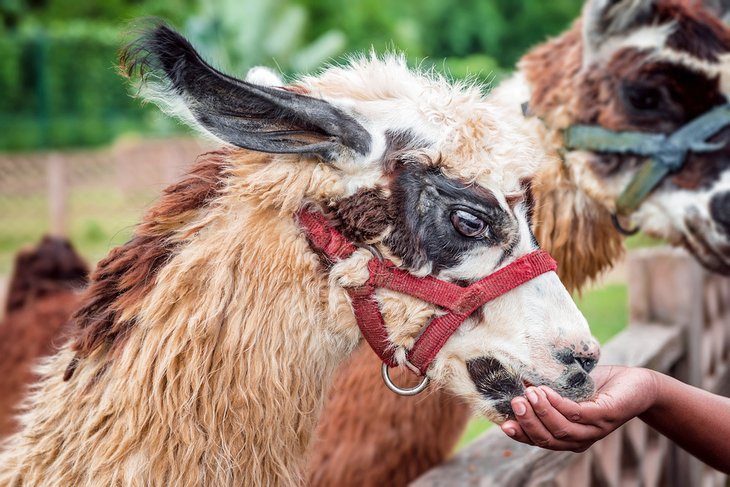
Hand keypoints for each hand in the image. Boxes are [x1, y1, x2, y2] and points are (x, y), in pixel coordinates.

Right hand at [500, 366, 657, 451]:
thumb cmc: (600, 386)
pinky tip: (546, 390)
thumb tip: (518, 379)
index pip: (540, 441)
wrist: (638, 384)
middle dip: (528, 423)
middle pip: (548, 439)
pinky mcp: (606, 416)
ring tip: (529, 393)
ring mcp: (595, 430)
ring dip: (542, 412)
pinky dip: (558, 403)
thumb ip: (548, 391)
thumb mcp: (569, 390)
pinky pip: (577, 414)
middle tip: (514, 402)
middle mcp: (581, 438)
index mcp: (569, 435)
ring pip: (562, 430)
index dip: (521, 435)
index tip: (503, 424)